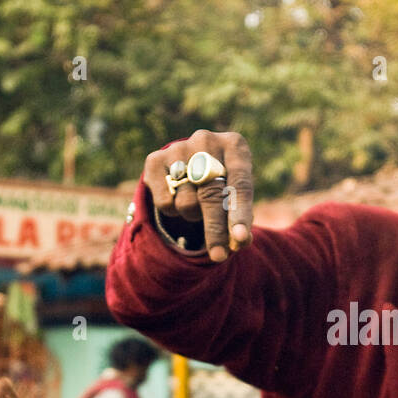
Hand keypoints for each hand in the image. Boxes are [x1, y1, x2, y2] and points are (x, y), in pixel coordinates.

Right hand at [143, 130, 254, 262]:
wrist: (190, 159)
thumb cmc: (223, 183)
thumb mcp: (237, 196)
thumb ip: (242, 219)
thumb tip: (240, 242)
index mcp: (235, 146)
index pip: (240, 185)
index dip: (240, 214)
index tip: (240, 239)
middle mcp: (206, 140)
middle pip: (212, 195)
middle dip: (215, 229)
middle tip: (219, 256)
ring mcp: (179, 148)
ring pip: (188, 202)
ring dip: (194, 216)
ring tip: (197, 204)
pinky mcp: (154, 159)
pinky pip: (165, 202)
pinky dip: (174, 212)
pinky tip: (179, 198)